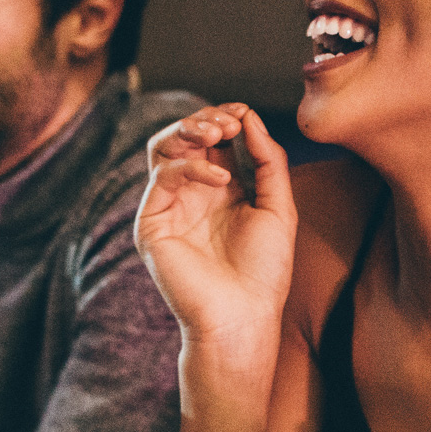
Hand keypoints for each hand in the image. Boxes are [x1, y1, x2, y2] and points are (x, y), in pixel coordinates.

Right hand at [135, 105, 296, 347]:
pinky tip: (220, 179)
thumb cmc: (264, 271)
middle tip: (228, 122)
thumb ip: (268, 160)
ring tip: (217, 132)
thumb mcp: (278, 207)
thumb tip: (250, 117)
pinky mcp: (152, 223)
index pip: (214, 138)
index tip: (244, 115)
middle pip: (184, 135)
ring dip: (188, 129)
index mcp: (221, 189)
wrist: (242, 316)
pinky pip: (163, 177)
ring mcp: (169, 206)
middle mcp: (191, 193)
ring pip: (162, 147)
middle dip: (206, 118)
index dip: (226, 118)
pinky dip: (191, 167)